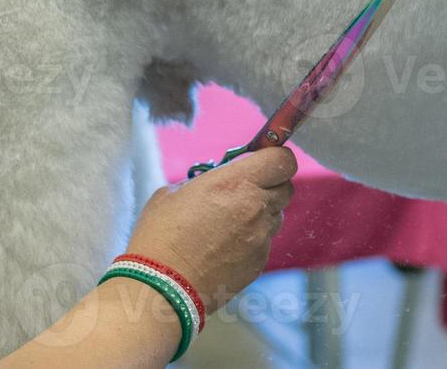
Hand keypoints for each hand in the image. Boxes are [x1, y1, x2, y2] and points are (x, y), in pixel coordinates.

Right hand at [125, 148, 296, 315]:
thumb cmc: (160, 236)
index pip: (283, 160)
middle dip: (270, 183)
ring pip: (276, 215)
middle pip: (286, 186)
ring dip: (261, 212)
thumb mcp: (174, 192)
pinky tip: (225, 246)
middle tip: (244, 189)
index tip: (262, 159)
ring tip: (230, 221)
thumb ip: (207, 179)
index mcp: (235, 183)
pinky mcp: (259, 262)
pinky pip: (265, 241)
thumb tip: (221, 178)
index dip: (276, 157)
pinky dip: (252, 239)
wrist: (161, 288)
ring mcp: (260, 238)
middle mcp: (255, 208)